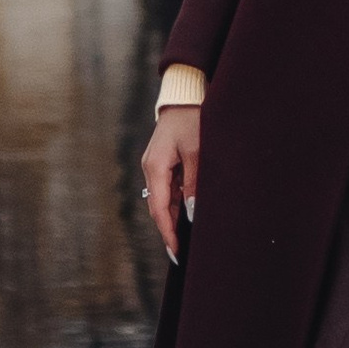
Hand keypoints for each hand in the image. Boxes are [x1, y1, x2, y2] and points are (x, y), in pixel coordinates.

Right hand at [143, 105, 199, 262]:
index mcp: (155, 167)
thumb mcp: (197, 151)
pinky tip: (187, 213)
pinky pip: (168, 188)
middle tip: (181, 252)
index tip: (176, 251)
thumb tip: (191, 212)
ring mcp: (155, 164)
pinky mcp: (163, 161)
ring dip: (173, 217)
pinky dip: (176, 202)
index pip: (159, 208)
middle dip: (169, 229)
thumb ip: (193, 182)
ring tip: (186, 238)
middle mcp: (151, 168)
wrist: (185, 94)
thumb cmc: (192, 119)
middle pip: (159, 206)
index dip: (167, 232)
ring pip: (163, 198)